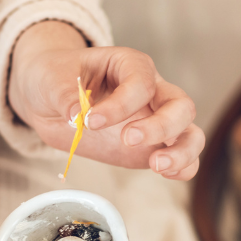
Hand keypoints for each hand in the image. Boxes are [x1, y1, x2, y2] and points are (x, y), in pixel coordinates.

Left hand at [9, 21, 204, 179]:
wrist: (50, 99)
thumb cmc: (56, 78)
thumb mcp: (51, 79)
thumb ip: (64, 95)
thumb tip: (74, 115)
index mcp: (129, 65)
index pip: (141, 82)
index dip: (120, 104)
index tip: (90, 121)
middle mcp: (152, 91)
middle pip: (179, 105)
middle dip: (160, 126)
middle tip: (128, 139)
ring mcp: (155, 121)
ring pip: (190, 133)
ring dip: (181, 151)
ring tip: (156, 165)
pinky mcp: (151, 148)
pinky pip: (181, 159)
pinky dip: (181, 168)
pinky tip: (165, 174)